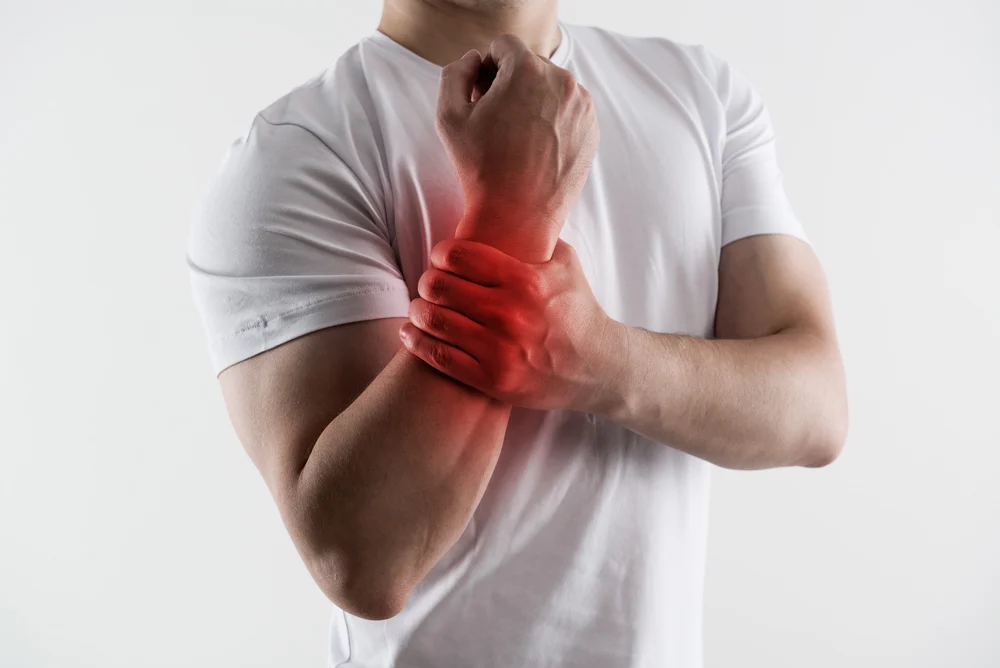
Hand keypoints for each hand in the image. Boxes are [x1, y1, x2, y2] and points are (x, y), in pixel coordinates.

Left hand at [399, 237, 628, 412]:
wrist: (597, 367)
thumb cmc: (577, 310)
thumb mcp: (565, 264)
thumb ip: (536, 237)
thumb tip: (506, 208)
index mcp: (525, 280)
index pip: (459, 256)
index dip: (441, 254)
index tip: (441, 259)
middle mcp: (510, 314)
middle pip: (440, 286)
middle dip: (428, 281)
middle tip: (430, 284)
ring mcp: (499, 350)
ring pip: (433, 320)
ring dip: (418, 310)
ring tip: (420, 307)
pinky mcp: (492, 380)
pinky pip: (438, 357)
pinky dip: (417, 342)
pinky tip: (412, 333)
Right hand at [435, 35, 598, 262]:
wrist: (519, 216)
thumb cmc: (481, 168)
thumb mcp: (449, 117)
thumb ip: (455, 73)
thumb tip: (474, 59)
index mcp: (527, 71)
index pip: (504, 45)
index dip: (487, 68)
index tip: (482, 97)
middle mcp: (561, 81)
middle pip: (530, 64)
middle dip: (511, 82)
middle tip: (497, 119)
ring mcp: (581, 105)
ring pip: (551, 85)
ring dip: (533, 99)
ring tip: (516, 136)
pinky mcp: (592, 127)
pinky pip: (568, 108)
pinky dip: (553, 119)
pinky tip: (536, 147)